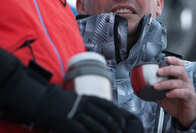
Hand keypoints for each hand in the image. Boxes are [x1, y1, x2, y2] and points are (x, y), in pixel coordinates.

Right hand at [0, 48, 142, 132]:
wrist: (42, 102)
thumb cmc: (60, 100)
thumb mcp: (77, 98)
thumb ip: (89, 104)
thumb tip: (103, 110)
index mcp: (87, 97)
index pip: (107, 105)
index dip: (117, 114)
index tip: (124, 121)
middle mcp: (84, 105)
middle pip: (103, 116)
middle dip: (113, 126)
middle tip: (119, 132)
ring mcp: (76, 114)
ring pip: (95, 125)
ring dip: (104, 132)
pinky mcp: (68, 123)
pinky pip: (82, 131)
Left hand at [154, 56, 195, 127]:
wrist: (186, 115)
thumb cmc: (177, 103)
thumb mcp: (164, 96)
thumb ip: (155, 91)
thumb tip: (142, 90)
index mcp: (180, 78)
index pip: (180, 65)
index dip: (174, 61)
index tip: (166, 58)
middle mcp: (185, 82)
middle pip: (180, 71)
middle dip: (168, 70)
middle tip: (158, 72)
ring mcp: (188, 89)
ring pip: (179, 82)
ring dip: (167, 83)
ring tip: (157, 86)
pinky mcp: (190, 98)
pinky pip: (184, 93)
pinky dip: (175, 92)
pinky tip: (168, 94)